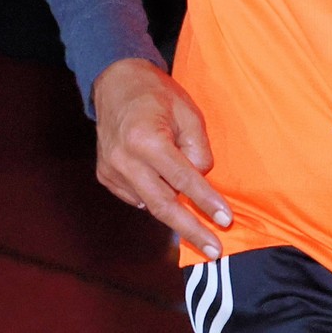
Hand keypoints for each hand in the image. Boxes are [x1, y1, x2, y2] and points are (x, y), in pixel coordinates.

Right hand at [90, 58, 231, 261]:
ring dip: (175, 210)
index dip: (206, 202)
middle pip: (163, 205)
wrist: (115, 83)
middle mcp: (124, 159)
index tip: (226, 220)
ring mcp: (111, 170)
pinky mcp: (106, 176)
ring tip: (196, 217)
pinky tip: (162, 184)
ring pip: (150, 203)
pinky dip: (155, 196)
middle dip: (191, 230)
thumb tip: (199, 180)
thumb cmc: (156, 94)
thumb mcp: (188, 113)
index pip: (183, 179)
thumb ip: (197, 149)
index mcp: (146, 140)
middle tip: (214, 249)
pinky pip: (137, 197)